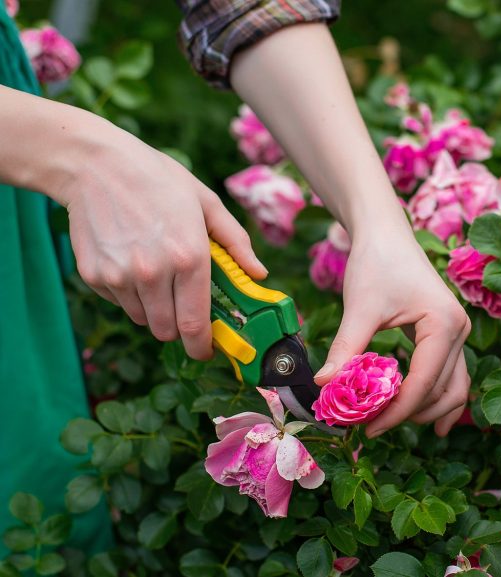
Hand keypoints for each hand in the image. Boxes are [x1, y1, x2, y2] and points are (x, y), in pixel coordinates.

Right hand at [60, 120, 266, 359]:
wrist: (95, 165)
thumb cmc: (158, 180)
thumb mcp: (207, 203)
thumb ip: (236, 243)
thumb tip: (259, 274)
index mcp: (189, 257)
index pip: (195, 324)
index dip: (202, 346)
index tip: (206, 350)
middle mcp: (153, 273)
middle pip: (168, 330)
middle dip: (179, 326)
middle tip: (183, 305)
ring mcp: (119, 276)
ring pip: (143, 319)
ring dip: (153, 308)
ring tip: (155, 270)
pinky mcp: (94, 275)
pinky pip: (118, 302)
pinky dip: (128, 292)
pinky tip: (130, 259)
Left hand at [313, 218, 471, 437]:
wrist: (385, 233)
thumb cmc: (375, 263)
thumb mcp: (359, 308)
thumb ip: (346, 348)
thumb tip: (323, 385)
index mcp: (443, 324)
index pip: (423, 383)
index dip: (396, 412)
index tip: (367, 429)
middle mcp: (458, 330)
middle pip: (445, 391)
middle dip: (411, 414)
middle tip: (373, 429)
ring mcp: (457, 332)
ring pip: (454, 387)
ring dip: (428, 410)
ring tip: (394, 426)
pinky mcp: (447, 333)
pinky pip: (450, 374)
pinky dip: (436, 396)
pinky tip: (420, 416)